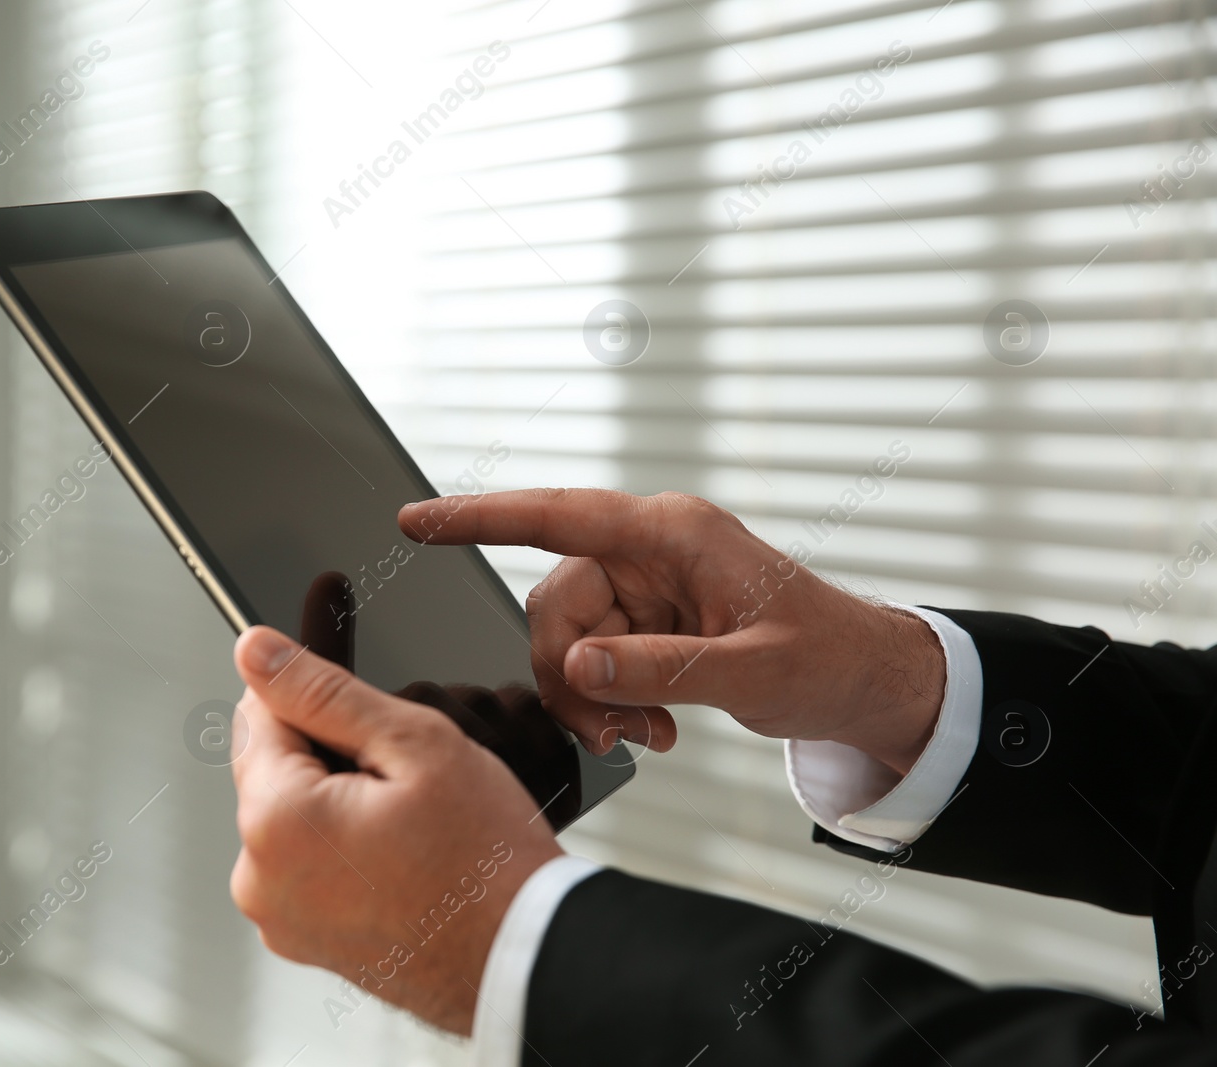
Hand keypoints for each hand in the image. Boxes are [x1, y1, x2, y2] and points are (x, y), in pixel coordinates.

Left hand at [228, 625, 563, 1033]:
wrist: (522, 956)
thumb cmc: (485, 861)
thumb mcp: (414, 744)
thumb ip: (322, 690)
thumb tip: (254, 650)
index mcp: (275, 820)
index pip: (256, 715)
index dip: (318, 702)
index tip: (370, 720)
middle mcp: (257, 878)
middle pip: (272, 768)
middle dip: (330, 757)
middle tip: (403, 783)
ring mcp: (277, 918)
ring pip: (291, 816)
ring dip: (336, 802)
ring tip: (407, 828)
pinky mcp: (300, 939)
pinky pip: (305, 865)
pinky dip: (342, 851)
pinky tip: (398, 861)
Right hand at [398, 488, 944, 775]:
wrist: (866, 680)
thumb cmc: (827, 657)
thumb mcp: (749, 671)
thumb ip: (659, 668)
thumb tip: (577, 666)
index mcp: (673, 534)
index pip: (558, 514)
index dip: (480, 517)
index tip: (417, 521)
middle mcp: (650, 550)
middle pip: (555, 602)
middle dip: (567, 675)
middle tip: (609, 732)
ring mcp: (647, 585)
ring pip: (567, 637)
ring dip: (590, 696)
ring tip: (642, 735)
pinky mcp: (648, 618)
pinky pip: (593, 658)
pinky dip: (609, 701)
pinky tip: (651, 729)